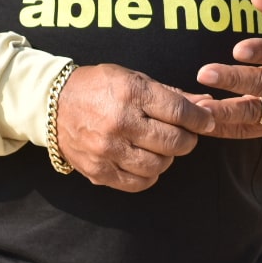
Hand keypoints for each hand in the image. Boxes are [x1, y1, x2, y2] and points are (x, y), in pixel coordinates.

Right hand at [54, 63, 214, 191]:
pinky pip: (136, 183)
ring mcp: (107, 149)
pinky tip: (146, 162)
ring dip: (168, 158)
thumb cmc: (101, 87)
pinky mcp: (97, 170)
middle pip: (172, 142)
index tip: (207, 122)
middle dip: (188, 141)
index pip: (179, 112)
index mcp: (132, 94)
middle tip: (186, 136)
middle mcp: (120, 122)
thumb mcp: (136, 79)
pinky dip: (149, 176)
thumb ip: (172, 94)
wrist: (54, 104)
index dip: (200, 119)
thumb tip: (207, 104)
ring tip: (163, 148)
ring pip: (158, 166)